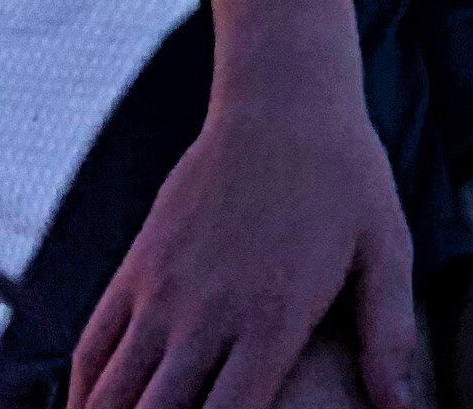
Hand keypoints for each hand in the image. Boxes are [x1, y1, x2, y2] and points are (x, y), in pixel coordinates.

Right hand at [70, 78, 420, 408]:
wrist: (282, 93)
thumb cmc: (345, 174)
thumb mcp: (386, 245)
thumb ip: (389, 334)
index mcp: (273, 317)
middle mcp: (209, 312)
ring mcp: (164, 290)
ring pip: (113, 396)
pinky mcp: (136, 267)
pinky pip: (91, 351)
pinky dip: (82, 397)